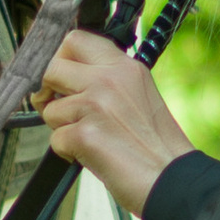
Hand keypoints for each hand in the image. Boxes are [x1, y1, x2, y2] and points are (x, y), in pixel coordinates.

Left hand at [33, 30, 195, 215]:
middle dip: (46, 91)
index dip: (57, 57)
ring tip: (90, 139)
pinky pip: (55, 139)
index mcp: (125, 66)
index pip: (75, 40)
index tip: (57, 77)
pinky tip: (92, 156)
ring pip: (50, 109)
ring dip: (61, 128)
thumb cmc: (156, 145)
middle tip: (58, 108)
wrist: (172, 179)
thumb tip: (66, 78)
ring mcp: (96, 105)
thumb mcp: (139, 94)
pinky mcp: (85, 135)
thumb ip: (107, 80)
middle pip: (51, 68)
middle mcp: (109, 80)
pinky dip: (68, 153)